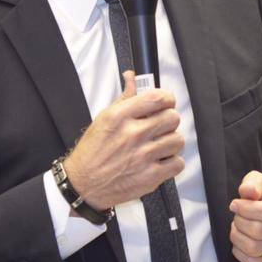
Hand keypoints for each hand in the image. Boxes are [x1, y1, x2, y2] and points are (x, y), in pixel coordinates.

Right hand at [63, 71, 184, 209]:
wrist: (83, 185)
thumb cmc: (93, 151)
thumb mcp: (104, 119)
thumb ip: (125, 98)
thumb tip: (132, 76)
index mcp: (120, 117)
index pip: (158, 98)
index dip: (167, 100)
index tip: (165, 104)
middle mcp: (132, 134)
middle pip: (173, 118)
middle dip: (169, 121)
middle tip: (160, 128)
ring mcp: (143, 156)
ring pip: (178, 140)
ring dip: (171, 143)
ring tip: (159, 146)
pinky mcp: (150, 176)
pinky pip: (178, 163)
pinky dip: (172, 163)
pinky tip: (160, 161)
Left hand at [230, 171, 261, 261]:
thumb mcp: (261, 184)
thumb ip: (253, 183)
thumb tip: (248, 191)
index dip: (246, 209)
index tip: (235, 204)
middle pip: (258, 231)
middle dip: (240, 222)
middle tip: (237, 216)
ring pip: (254, 248)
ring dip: (238, 237)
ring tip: (238, 228)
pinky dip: (240, 252)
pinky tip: (240, 241)